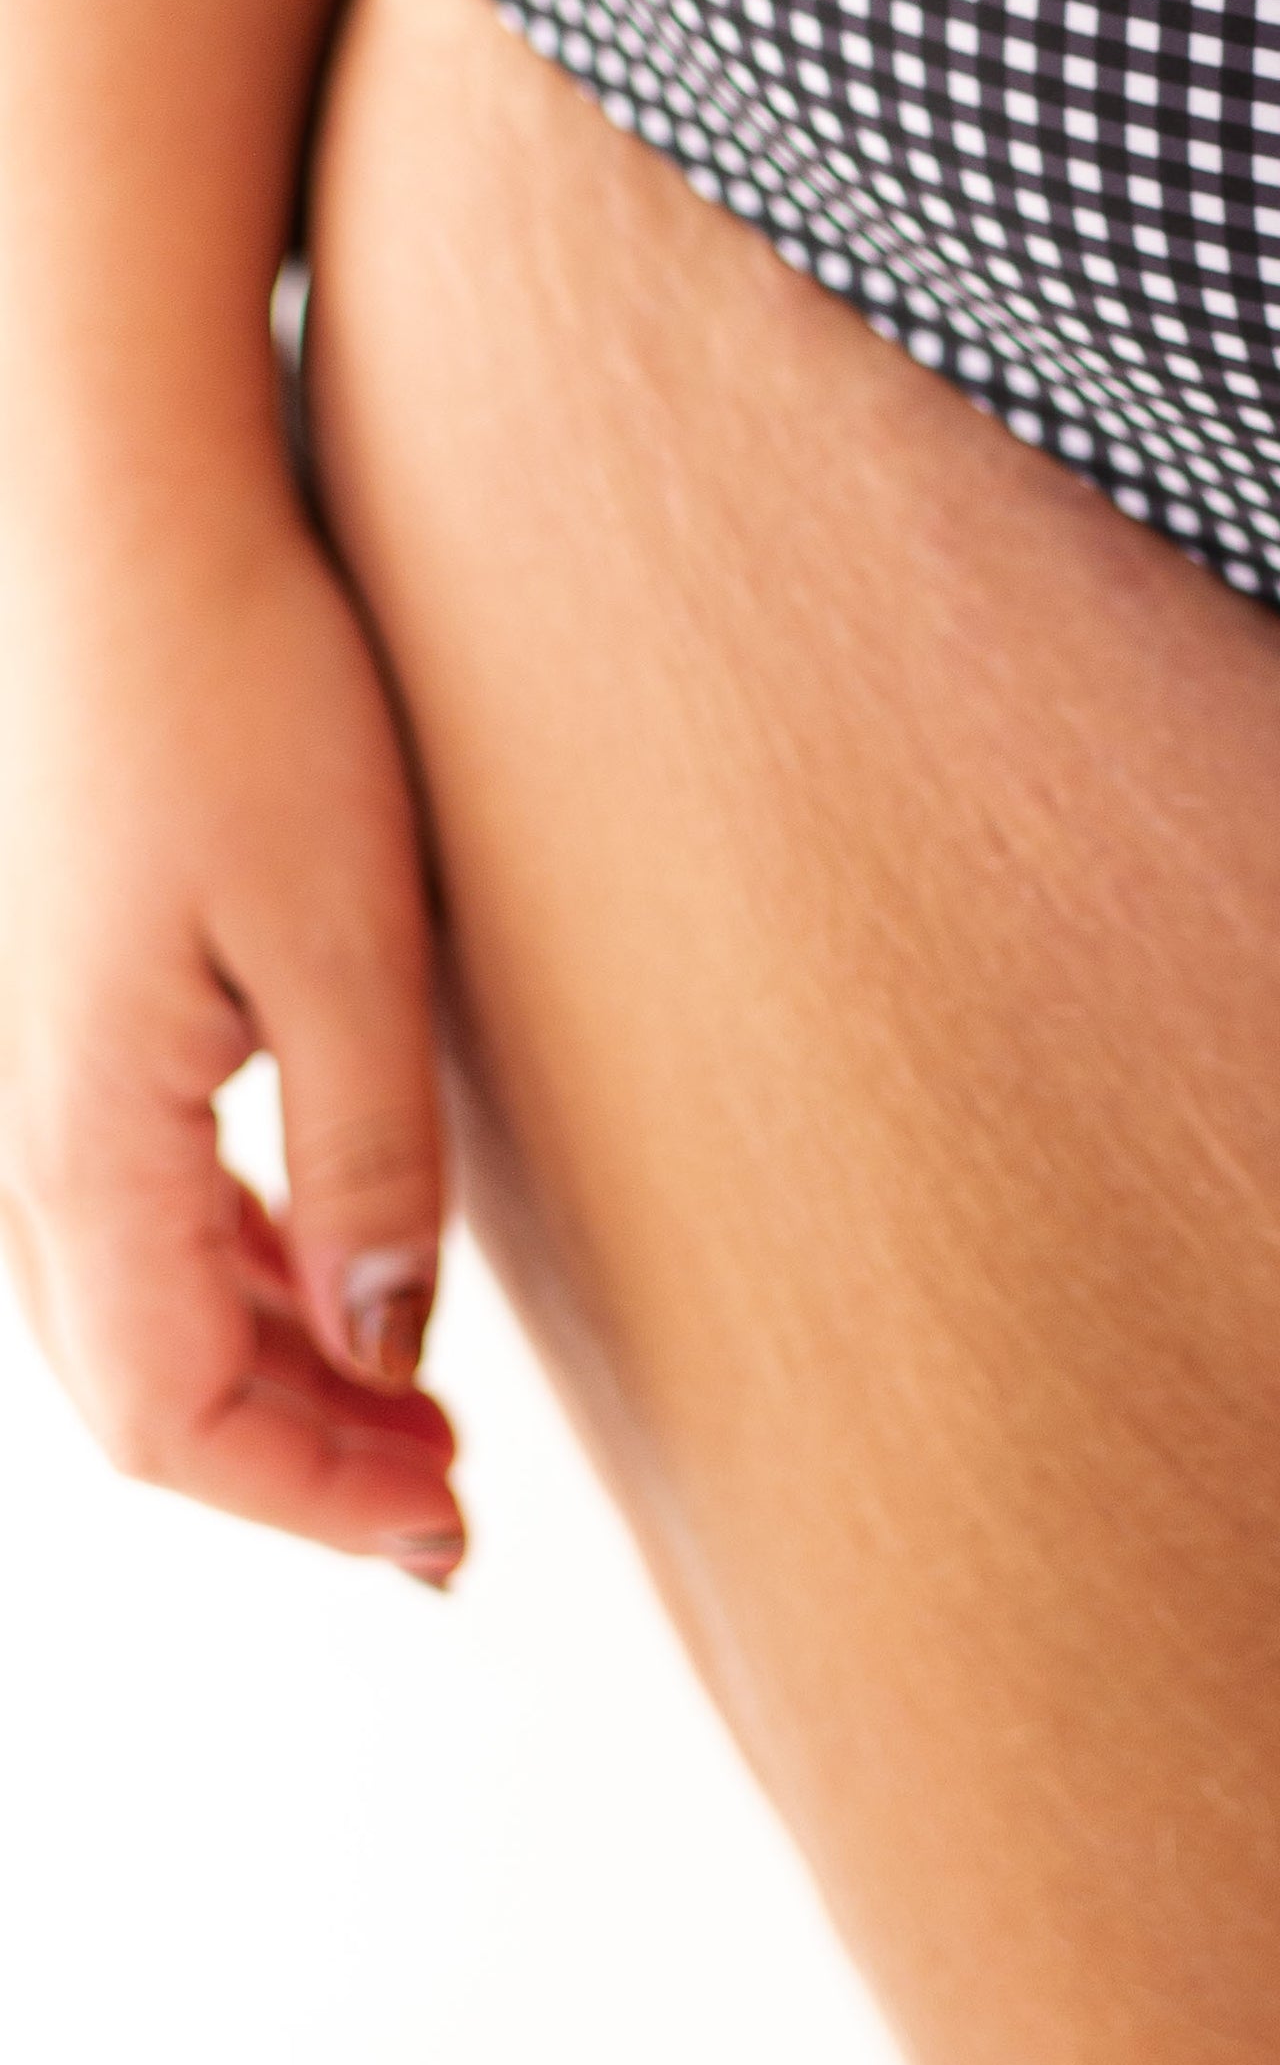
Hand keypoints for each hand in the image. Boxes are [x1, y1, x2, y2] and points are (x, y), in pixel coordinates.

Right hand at [0, 475, 464, 1574]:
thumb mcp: (351, 939)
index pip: (177, 1417)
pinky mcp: (73, 1021)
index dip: (312, 1498)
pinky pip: (140, 1215)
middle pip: (144, 1389)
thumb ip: (371, 1161)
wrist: (119, 528)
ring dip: (276, 1381)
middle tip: (453, 1510)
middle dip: (297, 1466)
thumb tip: (393, 1351)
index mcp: (84, 1142)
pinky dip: (243, 1283)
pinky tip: (343, 1277)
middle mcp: (30, 1137)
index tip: (444, 1535)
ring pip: (138, 1310)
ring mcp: (39, 1081)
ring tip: (422, 1421)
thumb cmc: (238, 703)